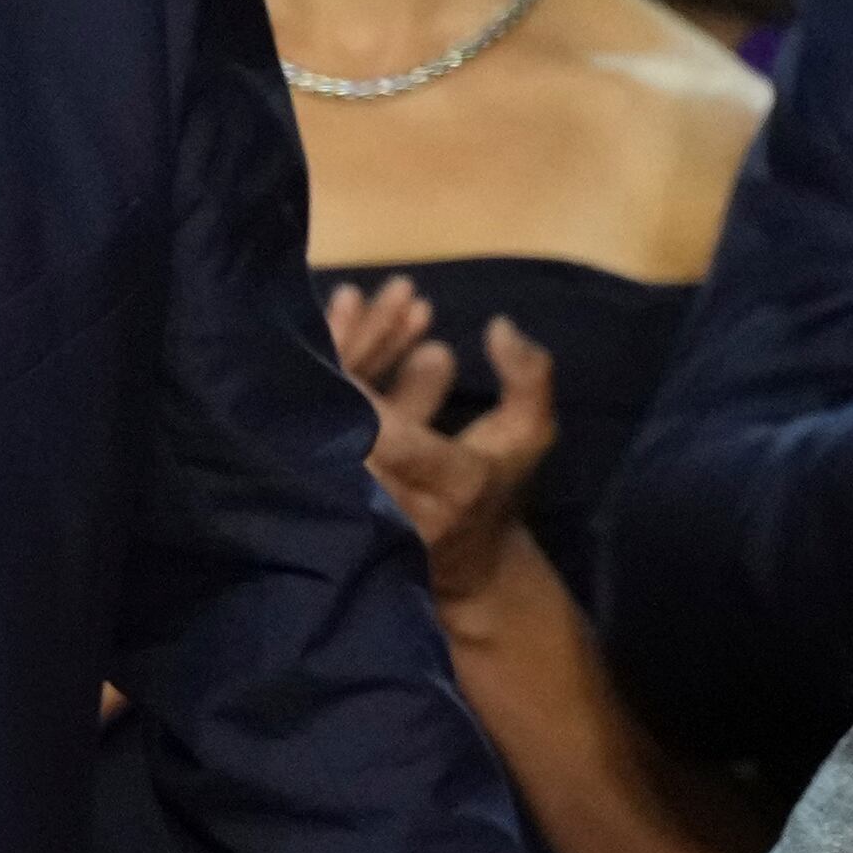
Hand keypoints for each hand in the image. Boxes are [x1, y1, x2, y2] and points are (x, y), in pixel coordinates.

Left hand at [323, 282, 557, 603]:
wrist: (465, 558)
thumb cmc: (499, 483)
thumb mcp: (530, 434)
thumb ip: (529, 378)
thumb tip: (499, 326)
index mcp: (453, 484)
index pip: (392, 434)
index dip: (363, 382)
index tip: (353, 323)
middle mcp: (398, 500)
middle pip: (352, 419)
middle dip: (351, 350)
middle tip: (353, 295)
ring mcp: (357, 505)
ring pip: (333, 423)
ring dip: (342, 357)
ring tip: (353, 296)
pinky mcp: (328, 498)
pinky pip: (322, 435)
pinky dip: (334, 383)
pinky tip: (351, 329)